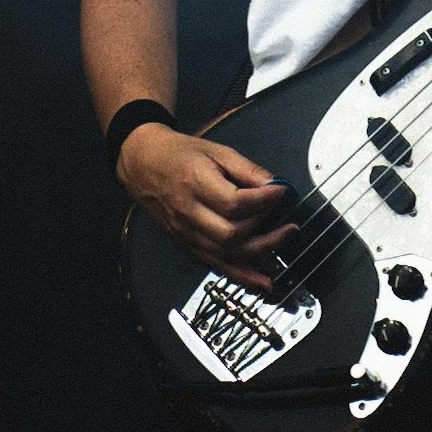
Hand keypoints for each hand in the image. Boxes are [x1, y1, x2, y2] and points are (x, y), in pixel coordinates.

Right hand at [117, 124, 295, 291]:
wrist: (144, 164)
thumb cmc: (179, 154)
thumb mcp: (216, 151)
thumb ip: (247, 169)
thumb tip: (274, 184)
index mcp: (196, 184)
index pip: (234, 202)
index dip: (264, 200)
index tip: (281, 192)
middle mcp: (189, 214)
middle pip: (231, 235)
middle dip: (266, 232)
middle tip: (287, 223)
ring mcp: (187, 234)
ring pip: (225, 256)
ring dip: (259, 255)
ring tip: (282, 243)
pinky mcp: (187, 246)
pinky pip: (215, 266)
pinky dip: (240, 276)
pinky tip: (260, 280)